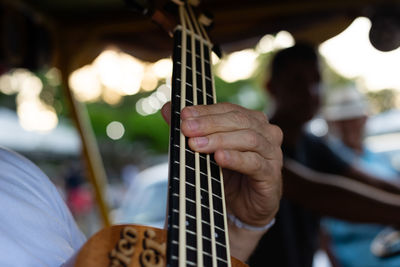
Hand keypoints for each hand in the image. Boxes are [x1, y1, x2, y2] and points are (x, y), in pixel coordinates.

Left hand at [161, 102, 282, 227]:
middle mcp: (265, 132)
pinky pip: (255, 163)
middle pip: (239, 120)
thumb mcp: (206, 150)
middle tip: (186, 129)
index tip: (183, 115)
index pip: (228, 109)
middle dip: (209, 124)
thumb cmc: (226, 174)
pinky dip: (236, 159)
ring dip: (220, 140)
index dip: (205, 111)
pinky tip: (219, 158)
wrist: (242, 208)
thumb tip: (167, 108)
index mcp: (251, 121)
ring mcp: (272, 153)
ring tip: (197, 144)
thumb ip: (190, 129)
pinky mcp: (271, 175)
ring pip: (248, 139)